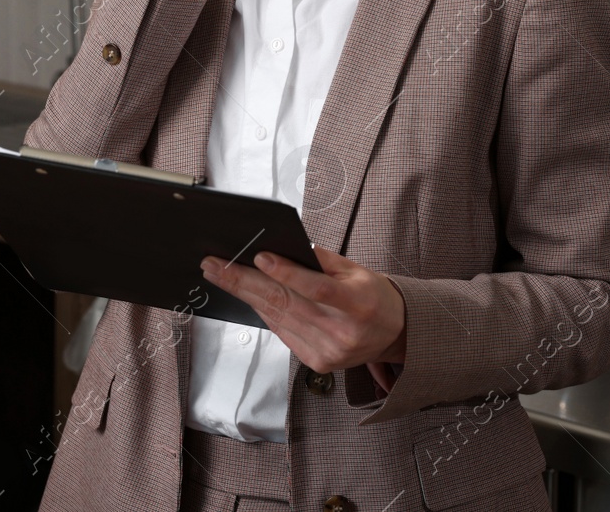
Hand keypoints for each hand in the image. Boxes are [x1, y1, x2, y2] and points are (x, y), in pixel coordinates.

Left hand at [199, 243, 405, 375]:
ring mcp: (328, 351)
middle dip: (244, 282)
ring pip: (277, 318)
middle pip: (286, 304)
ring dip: (245, 295)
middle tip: (215, 265)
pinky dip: (262, 311)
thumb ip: (322, 260)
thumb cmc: (373, 296)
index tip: (260, 257)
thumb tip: (282, 247)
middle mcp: (342, 331)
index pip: (318, 288)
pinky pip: (282, 332)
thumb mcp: (357, 270)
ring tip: (220, 275)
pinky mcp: (317, 362)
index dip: (288, 273)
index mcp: (358, 303)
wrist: (395, 334)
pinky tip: (246, 295)